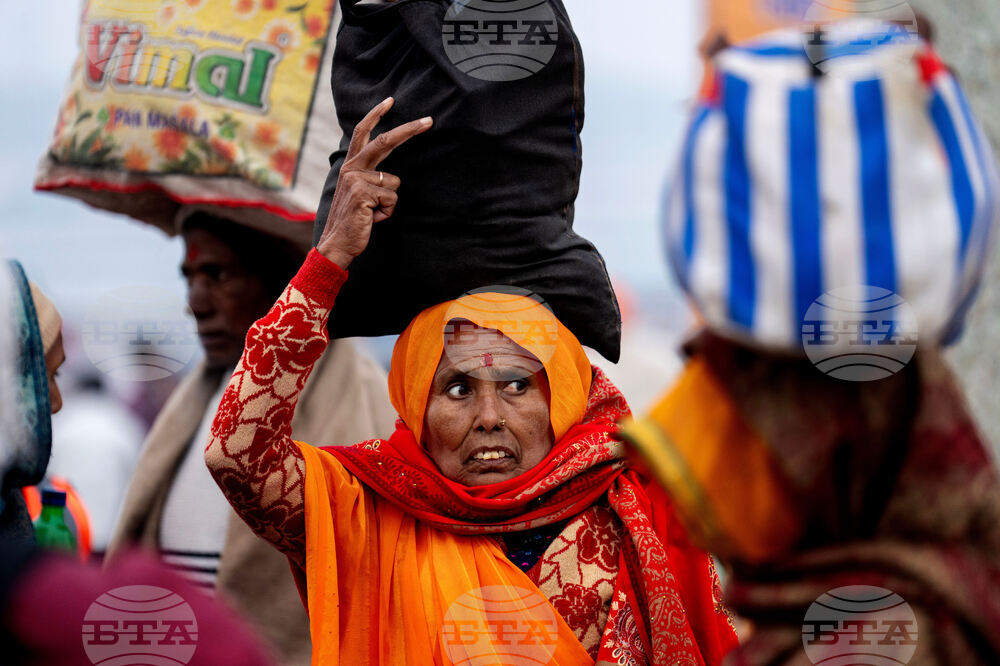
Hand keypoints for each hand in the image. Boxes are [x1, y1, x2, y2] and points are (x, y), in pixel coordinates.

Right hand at [316, 97, 431, 268]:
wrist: (337, 243)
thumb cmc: (354, 220)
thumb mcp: (360, 193)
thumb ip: (371, 178)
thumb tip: (392, 175)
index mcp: (351, 165)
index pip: (363, 133)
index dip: (376, 115)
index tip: (391, 100)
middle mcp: (352, 168)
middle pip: (385, 142)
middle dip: (409, 130)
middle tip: (430, 120)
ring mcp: (356, 178)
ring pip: (394, 183)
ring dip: (388, 203)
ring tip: (371, 213)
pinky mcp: (363, 192)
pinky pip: (392, 199)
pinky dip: (386, 213)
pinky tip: (371, 218)